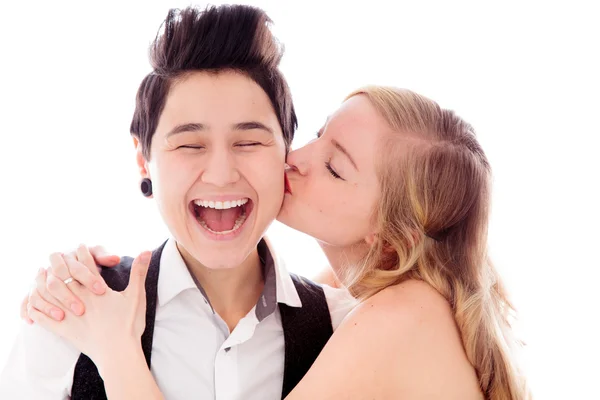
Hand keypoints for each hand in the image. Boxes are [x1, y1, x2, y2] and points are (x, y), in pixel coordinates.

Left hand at [27, 251, 151, 367]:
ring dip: (43, 280)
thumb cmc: (129, 324)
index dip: (83, 253)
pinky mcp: (63, 330)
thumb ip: (139, 271)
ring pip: (49, 292)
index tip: (80, 246)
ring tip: (42, 273)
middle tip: (58, 255)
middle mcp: (80, 298)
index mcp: (97, 289)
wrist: (118, 353)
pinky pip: (42, 316)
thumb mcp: (136, 295)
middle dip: (60, 262)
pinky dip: (36, 306)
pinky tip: (33, 300)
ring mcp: (69, 314)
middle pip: (63, 274)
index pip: (86, 264)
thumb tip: (147, 250)